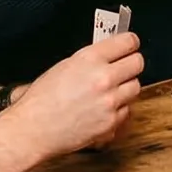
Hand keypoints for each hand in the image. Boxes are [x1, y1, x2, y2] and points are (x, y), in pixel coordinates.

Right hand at [5, 34, 144, 155]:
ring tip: (109, 91)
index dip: (130, 43)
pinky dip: (118, 110)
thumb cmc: (42, 100)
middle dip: (131, 64)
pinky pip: (127, 110)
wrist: (33, 129)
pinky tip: (103, 109)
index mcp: (89, 59)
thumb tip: (110, 54)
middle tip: (124, 67)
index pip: (128, 42)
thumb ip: (91, 59)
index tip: (131, 45)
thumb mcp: (64, 66)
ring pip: (135, 87)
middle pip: (138, 63)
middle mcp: (103, 78)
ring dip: (125, 88)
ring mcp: (109, 101)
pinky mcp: (111, 122)